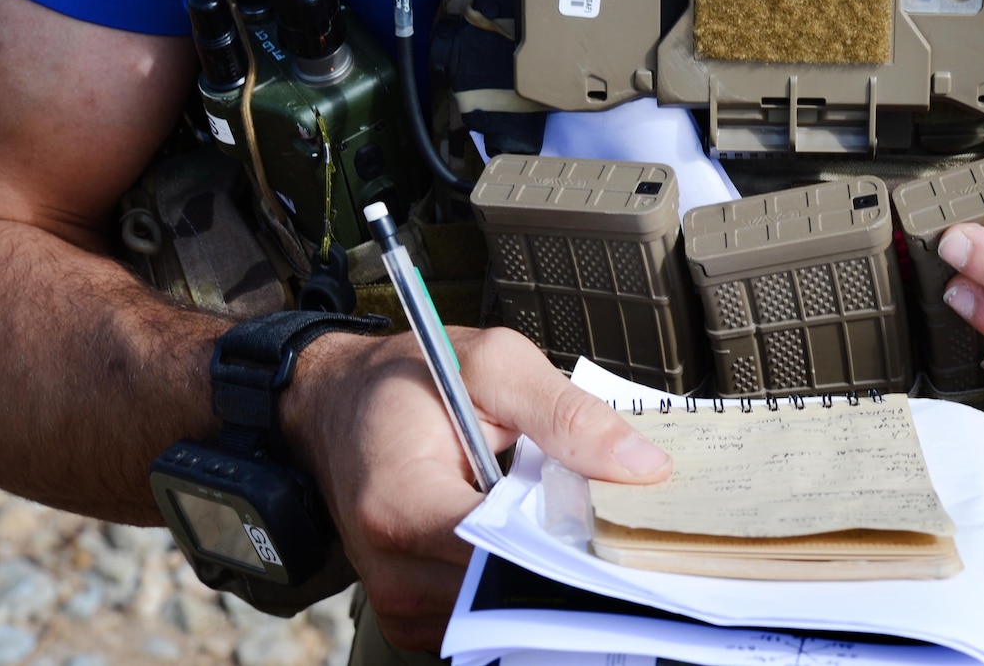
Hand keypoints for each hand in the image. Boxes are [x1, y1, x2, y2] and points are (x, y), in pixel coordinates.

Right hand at [281, 327, 669, 650]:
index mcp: (402, 503)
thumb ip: (568, 414)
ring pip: (501, 614)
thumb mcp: (494, 364)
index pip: (502, 554)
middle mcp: (392, 568)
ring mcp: (397, 602)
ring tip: (562, 526)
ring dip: (542, 578)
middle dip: (567, 567)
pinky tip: (529, 543)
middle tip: (612, 530)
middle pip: (507, 595)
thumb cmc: (411, 380)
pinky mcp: (409, 616)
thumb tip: (644, 467)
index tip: (622, 531)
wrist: (338, 404)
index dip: (570, 545)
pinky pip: (483, 619)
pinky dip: (514, 586)